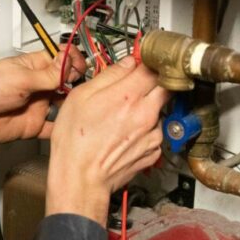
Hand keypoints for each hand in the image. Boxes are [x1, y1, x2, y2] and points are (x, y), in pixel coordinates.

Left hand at [0, 46, 85, 142]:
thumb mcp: (21, 78)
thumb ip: (48, 74)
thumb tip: (69, 62)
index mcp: (35, 67)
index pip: (61, 59)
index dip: (73, 62)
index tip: (80, 68)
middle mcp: (39, 85)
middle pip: (67, 82)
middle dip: (77, 84)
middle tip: (82, 88)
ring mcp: (37, 105)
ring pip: (64, 105)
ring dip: (73, 105)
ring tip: (79, 106)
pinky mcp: (34, 125)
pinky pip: (53, 128)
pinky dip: (62, 128)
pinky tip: (69, 125)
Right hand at [46, 58, 169, 224]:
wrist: (80, 179)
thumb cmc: (74, 142)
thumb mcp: (80, 97)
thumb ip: (108, 75)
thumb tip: (127, 63)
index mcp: (128, 95)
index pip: (154, 66)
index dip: (149, 60)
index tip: (143, 60)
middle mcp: (146, 113)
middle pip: (165, 86)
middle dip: (155, 82)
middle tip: (138, 85)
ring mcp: (153, 134)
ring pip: (159, 110)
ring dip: (147, 108)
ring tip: (122, 118)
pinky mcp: (154, 151)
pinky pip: (155, 132)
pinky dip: (145, 130)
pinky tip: (125, 135)